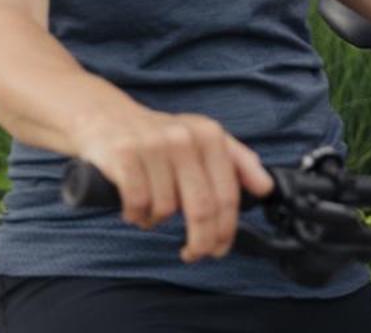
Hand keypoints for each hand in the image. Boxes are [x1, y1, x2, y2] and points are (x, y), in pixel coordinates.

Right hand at [75, 107, 273, 262]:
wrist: (105, 116)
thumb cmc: (159, 137)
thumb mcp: (202, 139)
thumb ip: (237, 162)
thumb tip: (265, 188)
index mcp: (210, 135)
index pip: (227, 194)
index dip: (226, 229)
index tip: (221, 248)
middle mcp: (185, 137)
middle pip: (202, 208)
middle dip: (201, 241)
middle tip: (194, 253)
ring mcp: (154, 145)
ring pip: (166, 209)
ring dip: (157, 221)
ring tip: (151, 209)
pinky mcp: (124, 155)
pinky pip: (137, 204)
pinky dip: (136, 216)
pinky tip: (134, 208)